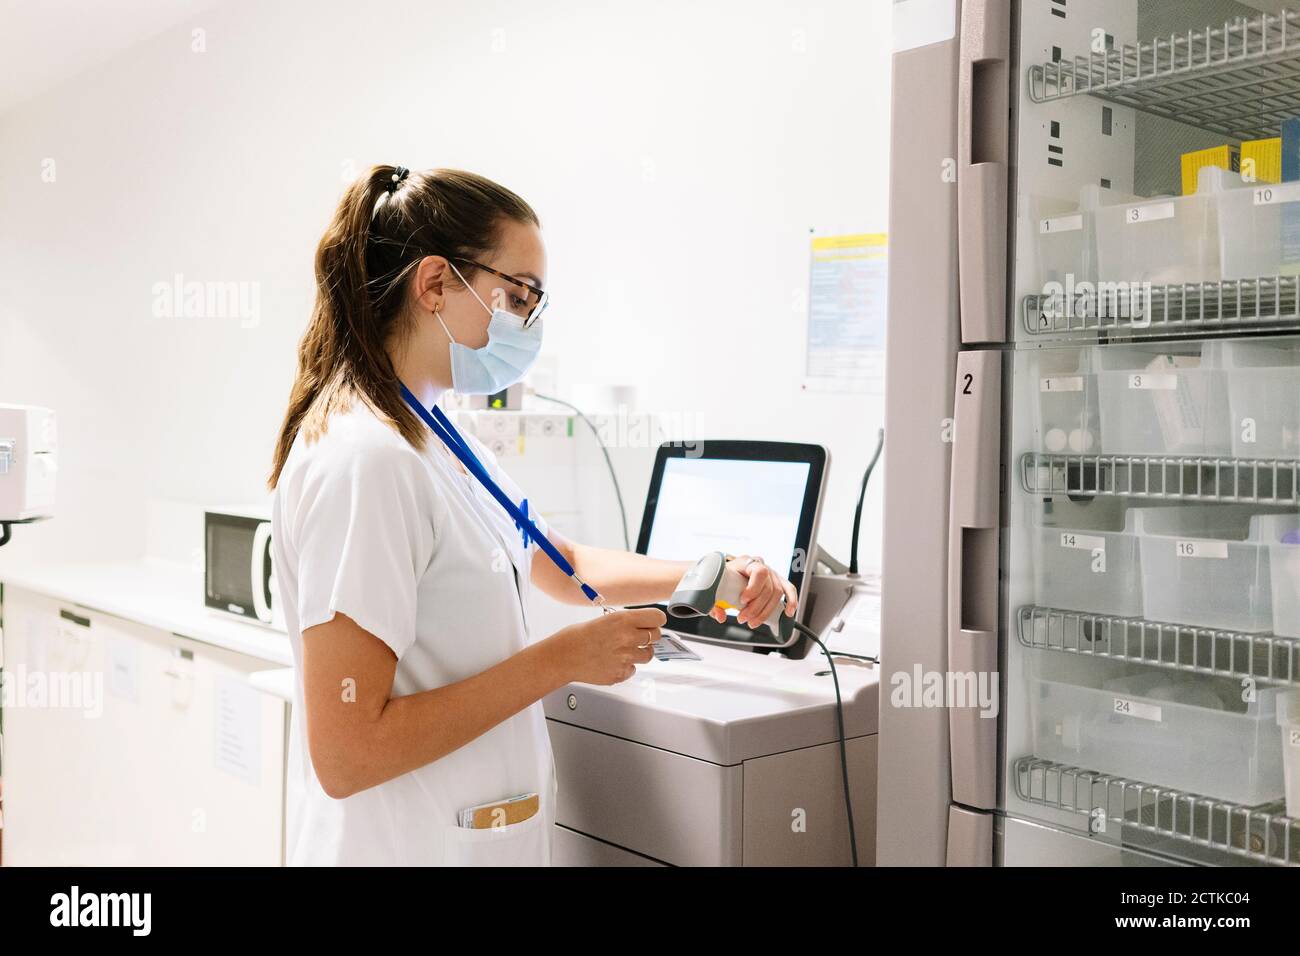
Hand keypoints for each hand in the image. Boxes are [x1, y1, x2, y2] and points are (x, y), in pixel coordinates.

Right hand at [545, 606, 665, 685]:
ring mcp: (626, 658)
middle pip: (656, 636)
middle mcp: (628, 638)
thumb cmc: (576, 638)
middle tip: (638, 637)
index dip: (656, 620)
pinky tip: (613, 661)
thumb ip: (625, 623)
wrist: (562, 658)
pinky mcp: (621, 674)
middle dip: (649, 636)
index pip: (658, 617)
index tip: (654, 622)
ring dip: (640, 652)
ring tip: (624, 650)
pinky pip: (634, 669)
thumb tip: (641, 625)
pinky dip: (627, 666)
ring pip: (648, 655)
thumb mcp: (604, 620)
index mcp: (623, 620)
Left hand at [709, 555, 797, 628]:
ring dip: (766, 611)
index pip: (758, 571)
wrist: (728, 573)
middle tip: (743, 618)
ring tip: (753, 621)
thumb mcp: (716, 588)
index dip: (753, 588)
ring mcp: (771, 573)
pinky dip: (791, 601)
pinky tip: (788, 612)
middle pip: (767, 587)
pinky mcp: (777, 581)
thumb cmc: (724, 578)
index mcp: (746, 562)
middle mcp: (761, 566)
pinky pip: (789, 589)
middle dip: (756, 607)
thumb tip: (720, 616)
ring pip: (777, 592)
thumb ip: (714, 602)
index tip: (743, 601)